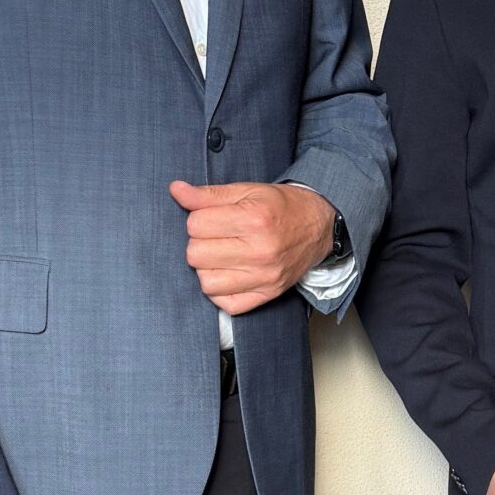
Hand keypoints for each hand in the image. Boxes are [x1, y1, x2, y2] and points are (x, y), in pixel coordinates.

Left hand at [170, 181, 335, 314]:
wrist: (319, 226)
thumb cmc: (282, 207)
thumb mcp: (248, 190)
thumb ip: (209, 194)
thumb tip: (176, 190)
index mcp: (254, 219)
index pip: (196, 225)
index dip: (198, 218)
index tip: (211, 217)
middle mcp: (260, 251)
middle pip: (196, 255)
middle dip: (200, 243)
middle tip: (217, 236)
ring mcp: (264, 277)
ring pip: (206, 283)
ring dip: (207, 268)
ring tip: (221, 255)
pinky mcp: (267, 295)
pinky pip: (226, 304)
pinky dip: (220, 291)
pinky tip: (228, 274)